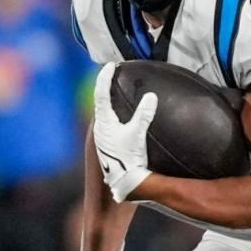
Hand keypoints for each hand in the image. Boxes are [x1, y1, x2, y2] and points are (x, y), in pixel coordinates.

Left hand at [92, 63, 155, 201]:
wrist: (122, 185)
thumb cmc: (127, 160)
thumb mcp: (136, 135)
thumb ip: (143, 115)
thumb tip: (151, 96)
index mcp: (104, 121)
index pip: (101, 93)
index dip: (105, 77)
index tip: (111, 65)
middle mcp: (100, 128)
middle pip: (100, 102)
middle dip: (106, 88)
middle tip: (115, 76)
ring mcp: (103, 138)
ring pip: (105, 114)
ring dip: (111, 103)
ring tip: (120, 95)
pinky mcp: (109, 147)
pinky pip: (111, 124)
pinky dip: (116, 115)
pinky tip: (126, 121)